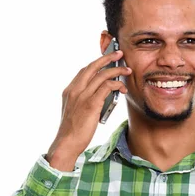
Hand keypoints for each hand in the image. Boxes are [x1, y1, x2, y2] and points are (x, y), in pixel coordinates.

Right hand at [47, 50, 131, 165]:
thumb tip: (100, 96)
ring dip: (117, 70)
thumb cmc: (73, 131)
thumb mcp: (75, 111)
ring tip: (127, 69)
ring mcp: (82, 96)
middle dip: (107, 58)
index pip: (84, 71)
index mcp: (69, 91)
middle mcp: (75, 90)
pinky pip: (107, 87)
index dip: (97, 63)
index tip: (106, 60)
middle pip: (92, 67)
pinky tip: (123, 87)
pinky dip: (117, 84)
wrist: (67, 142)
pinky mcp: (91, 104)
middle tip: (119, 53)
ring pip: (102, 75)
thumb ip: (84, 101)